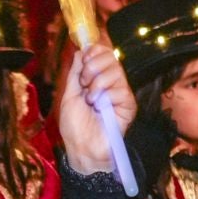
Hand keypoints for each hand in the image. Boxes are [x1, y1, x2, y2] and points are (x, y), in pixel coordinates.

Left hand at [56, 42, 136, 174]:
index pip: (102, 52)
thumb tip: (79, 50)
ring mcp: (120, 93)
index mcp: (97, 78)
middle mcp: (111, 83)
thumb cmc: (74, 125)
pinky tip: (99, 107)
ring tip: (90, 99)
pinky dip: (106, 96)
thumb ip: (75, 72)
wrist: (82, 148)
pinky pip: (121, 89)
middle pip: (111, 56)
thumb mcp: (69, 94)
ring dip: (97, 82)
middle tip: (84, 82)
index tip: (83, 60)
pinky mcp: (128, 105)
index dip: (93, 51)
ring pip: (116, 70)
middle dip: (93, 65)